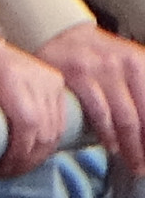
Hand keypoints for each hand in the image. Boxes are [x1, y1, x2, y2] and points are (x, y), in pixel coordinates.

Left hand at [0, 27, 71, 178]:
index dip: (19, 153)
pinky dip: (50, 139)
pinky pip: (61, 118)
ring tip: (15, 165)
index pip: (27, 123)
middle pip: (45, 130)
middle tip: (6, 172)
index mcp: (7, 77)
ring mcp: (49, 77)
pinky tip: (30, 151)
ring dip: (40, 153)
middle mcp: (34, 75)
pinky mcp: (56, 81)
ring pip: (57, 128)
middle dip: (29, 159)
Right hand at [41, 21, 144, 160]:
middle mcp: (127, 65)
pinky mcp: (79, 77)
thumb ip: (140, 87)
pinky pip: (100, 113)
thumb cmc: (96, 57)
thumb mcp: (128, 63)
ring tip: (133, 162)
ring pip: (125, 117)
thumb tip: (144, 123)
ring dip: (131, 146)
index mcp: (142, 63)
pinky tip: (112, 146)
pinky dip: (108, 134)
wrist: (59, 35)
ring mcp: (102, 70)